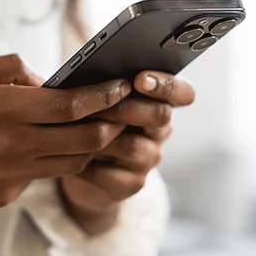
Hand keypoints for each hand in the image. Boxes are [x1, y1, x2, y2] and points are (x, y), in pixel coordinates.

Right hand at [0, 54, 130, 219]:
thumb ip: (8, 68)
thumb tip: (44, 79)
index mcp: (4, 109)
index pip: (71, 105)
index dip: (103, 95)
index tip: (121, 86)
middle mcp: (14, 144)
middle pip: (84, 138)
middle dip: (111, 123)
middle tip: (119, 111)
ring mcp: (13, 174)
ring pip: (73, 161)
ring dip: (90, 145)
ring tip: (94, 128)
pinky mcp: (7, 194)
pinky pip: (45, 175)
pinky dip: (58, 160)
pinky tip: (51, 147)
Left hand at [59, 71, 194, 234]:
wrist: (78, 164)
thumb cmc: (89, 118)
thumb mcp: (100, 97)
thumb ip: (106, 84)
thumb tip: (95, 70)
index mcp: (160, 102)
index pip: (184, 93)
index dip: (167, 85)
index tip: (140, 79)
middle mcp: (160, 131)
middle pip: (161, 116)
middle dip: (127, 107)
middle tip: (99, 104)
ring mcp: (149, 159)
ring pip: (133, 146)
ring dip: (102, 135)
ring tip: (76, 127)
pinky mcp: (131, 185)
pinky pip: (111, 174)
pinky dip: (88, 164)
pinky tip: (70, 154)